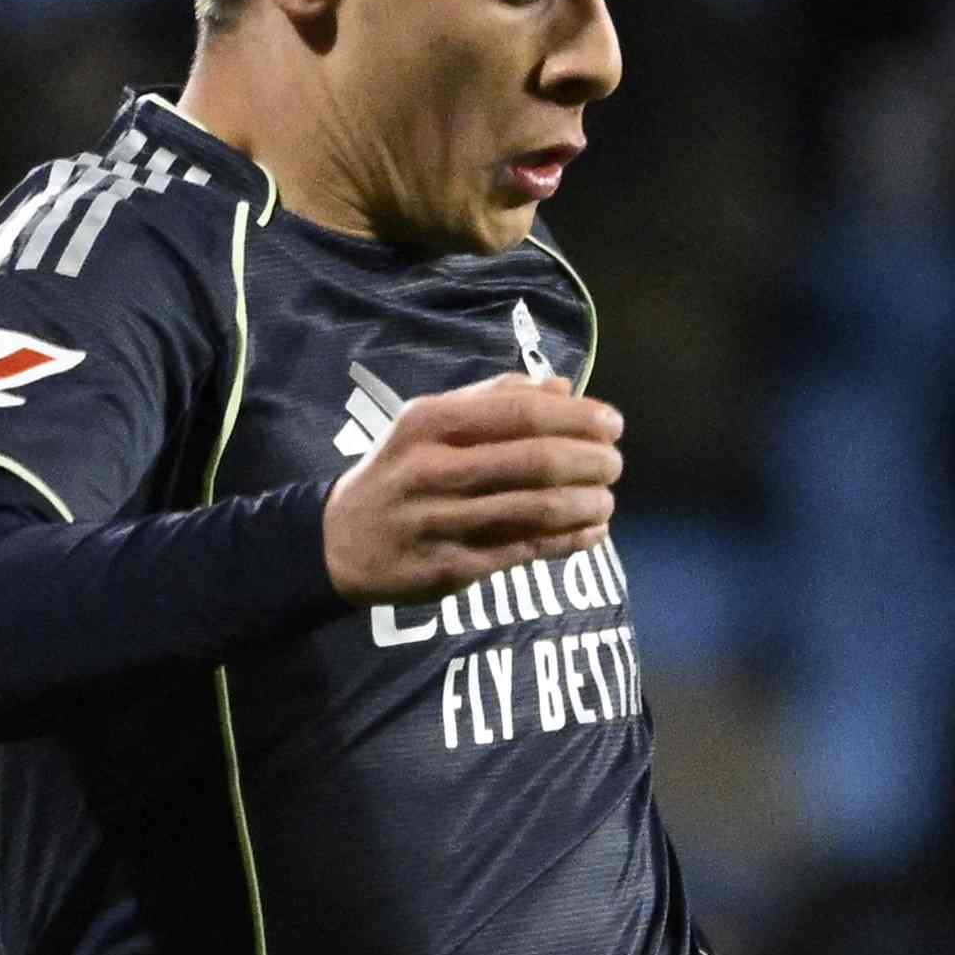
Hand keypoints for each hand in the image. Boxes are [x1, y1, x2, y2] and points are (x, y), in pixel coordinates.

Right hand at [323, 381, 620, 603]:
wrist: (340, 541)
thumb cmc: (399, 470)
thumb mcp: (428, 422)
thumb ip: (494, 398)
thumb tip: (564, 387)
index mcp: (430, 422)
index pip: (521, 412)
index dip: (578, 417)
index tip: (612, 423)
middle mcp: (434, 469)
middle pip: (536, 461)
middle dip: (591, 461)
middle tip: (614, 464)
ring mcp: (442, 522)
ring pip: (536, 510)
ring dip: (586, 503)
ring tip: (606, 499)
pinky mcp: (451, 568)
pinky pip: (525, 551)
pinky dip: (568, 540)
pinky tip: (591, 531)